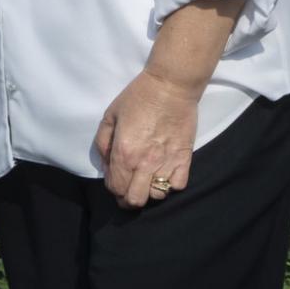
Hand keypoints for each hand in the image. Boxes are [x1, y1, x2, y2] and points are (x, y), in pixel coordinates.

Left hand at [95, 67, 201, 208]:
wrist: (170, 88)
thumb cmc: (136, 99)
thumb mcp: (110, 117)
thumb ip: (104, 144)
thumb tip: (107, 167)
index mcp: (124, 153)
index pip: (116, 188)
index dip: (112, 188)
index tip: (114, 181)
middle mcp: (145, 163)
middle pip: (135, 200)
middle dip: (128, 199)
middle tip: (127, 188)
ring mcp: (167, 163)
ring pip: (158, 196)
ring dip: (149, 191)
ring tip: (145, 179)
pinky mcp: (185, 159)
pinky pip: (178, 186)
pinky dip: (170, 185)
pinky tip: (163, 174)